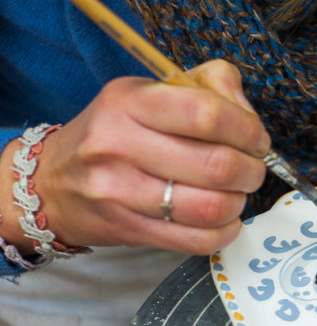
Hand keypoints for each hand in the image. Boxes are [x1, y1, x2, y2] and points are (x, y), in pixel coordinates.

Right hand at [0, 59, 267, 255]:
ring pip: (210, 207)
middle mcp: (119, 144)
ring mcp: (120, 192)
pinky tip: (225, 219)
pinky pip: (197, 240)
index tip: (257, 139)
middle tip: (252, 170)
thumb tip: (248, 110)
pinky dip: (225, 232)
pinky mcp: (128, 230)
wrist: (50, 183)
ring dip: (239, 202)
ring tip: (236, 194)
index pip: (206, 113)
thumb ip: (208, 85)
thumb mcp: (150, 92)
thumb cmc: (117, 132)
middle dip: (252, 170)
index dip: (248, 129)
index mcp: (129, 101)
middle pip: (217, 165)